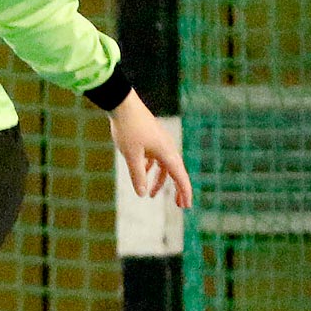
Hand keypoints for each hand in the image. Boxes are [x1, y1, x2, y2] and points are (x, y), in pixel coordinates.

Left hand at [108, 90, 193, 208]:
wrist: (123, 104)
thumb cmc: (128, 129)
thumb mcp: (131, 156)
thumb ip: (137, 176)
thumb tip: (141, 194)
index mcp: (167, 152)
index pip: (180, 177)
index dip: (185, 192)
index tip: (187, 206)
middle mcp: (167, 147)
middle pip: (176, 172)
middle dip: (177, 189)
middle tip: (179, 205)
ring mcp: (160, 142)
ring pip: (164, 166)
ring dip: (160, 180)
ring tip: (151, 195)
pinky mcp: (152, 137)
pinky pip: (156, 157)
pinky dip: (151, 168)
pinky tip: (142, 172)